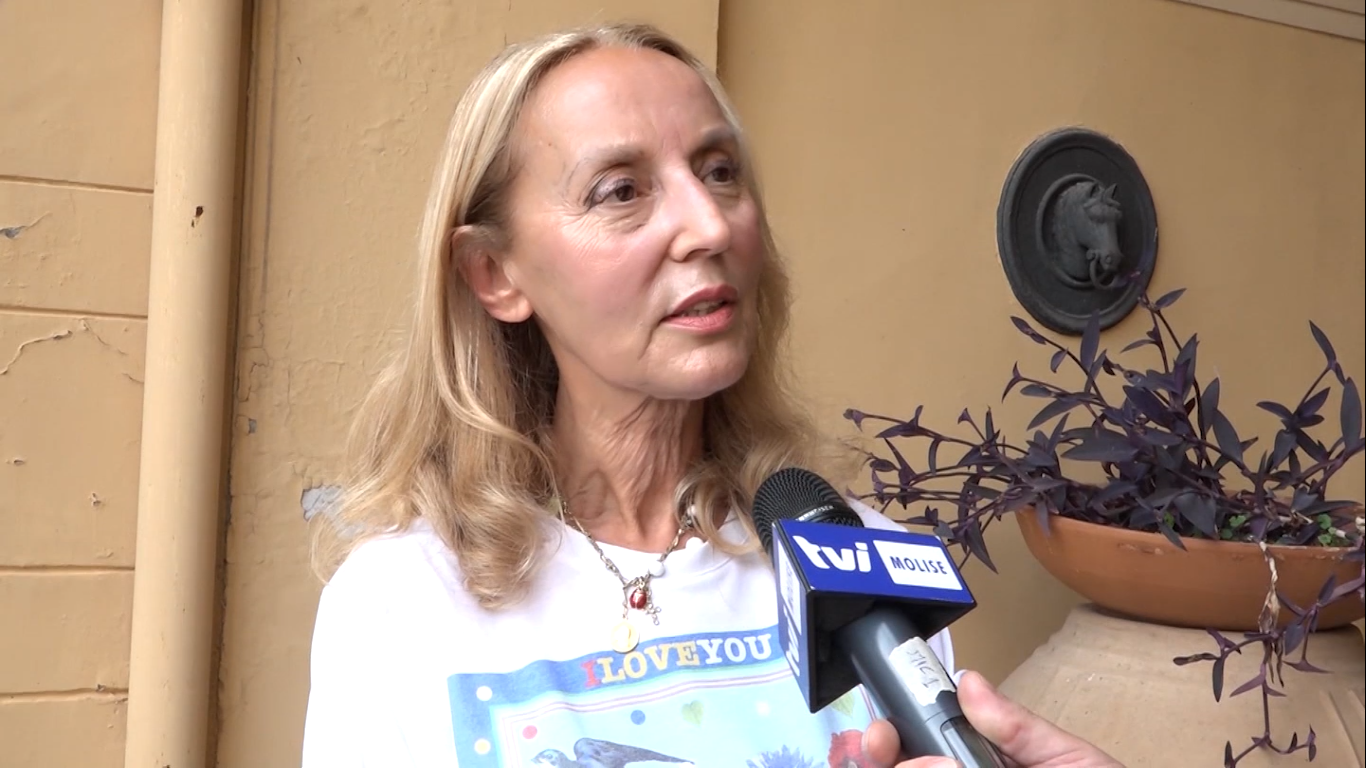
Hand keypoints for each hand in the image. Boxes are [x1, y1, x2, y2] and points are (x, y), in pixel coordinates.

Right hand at [861, 670, 1123, 767]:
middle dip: (879, 756)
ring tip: (887, 763)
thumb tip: (968, 681)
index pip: (924, 741)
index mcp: (984, 761)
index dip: (892, 734)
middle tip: (877, 747)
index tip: (879, 732)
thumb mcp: (1067, 758)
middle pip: (903, 766)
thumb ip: (1016, 728)